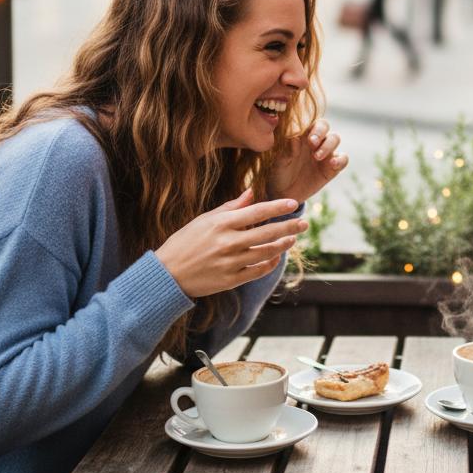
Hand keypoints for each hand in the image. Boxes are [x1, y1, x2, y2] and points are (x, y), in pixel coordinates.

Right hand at [155, 189, 304, 297]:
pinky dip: (270, 264)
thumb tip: (252, 192)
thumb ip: (230, 207)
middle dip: (289, 227)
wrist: (168, 274)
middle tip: (304, 223)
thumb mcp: (204, 219)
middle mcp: (228, 243)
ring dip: (283, 245)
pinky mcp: (231, 280)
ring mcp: (230, 263)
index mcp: (221, 224)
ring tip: (292, 239)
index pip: (256, 212)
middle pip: (267, 233)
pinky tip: (276, 257)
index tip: (294, 203)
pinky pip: (258, 271)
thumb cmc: (185, 242)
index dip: (277, 207)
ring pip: (266, 253)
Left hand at [267, 119, 347, 202]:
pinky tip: (332, 164)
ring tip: (317, 157)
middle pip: (324, 126)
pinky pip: (343, 159)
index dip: (310, 127)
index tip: (307, 139)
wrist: (284, 193)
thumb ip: (286, 151)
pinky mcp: (332, 167)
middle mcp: (315, 140)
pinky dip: (340, 160)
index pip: (309, 122)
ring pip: (335, 139)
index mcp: (300, 134)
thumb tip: (294, 138)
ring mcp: (325, 153)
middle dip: (320, 132)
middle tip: (312, 144)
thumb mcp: (279, 163)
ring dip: (328, 145)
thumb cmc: (278, 172)